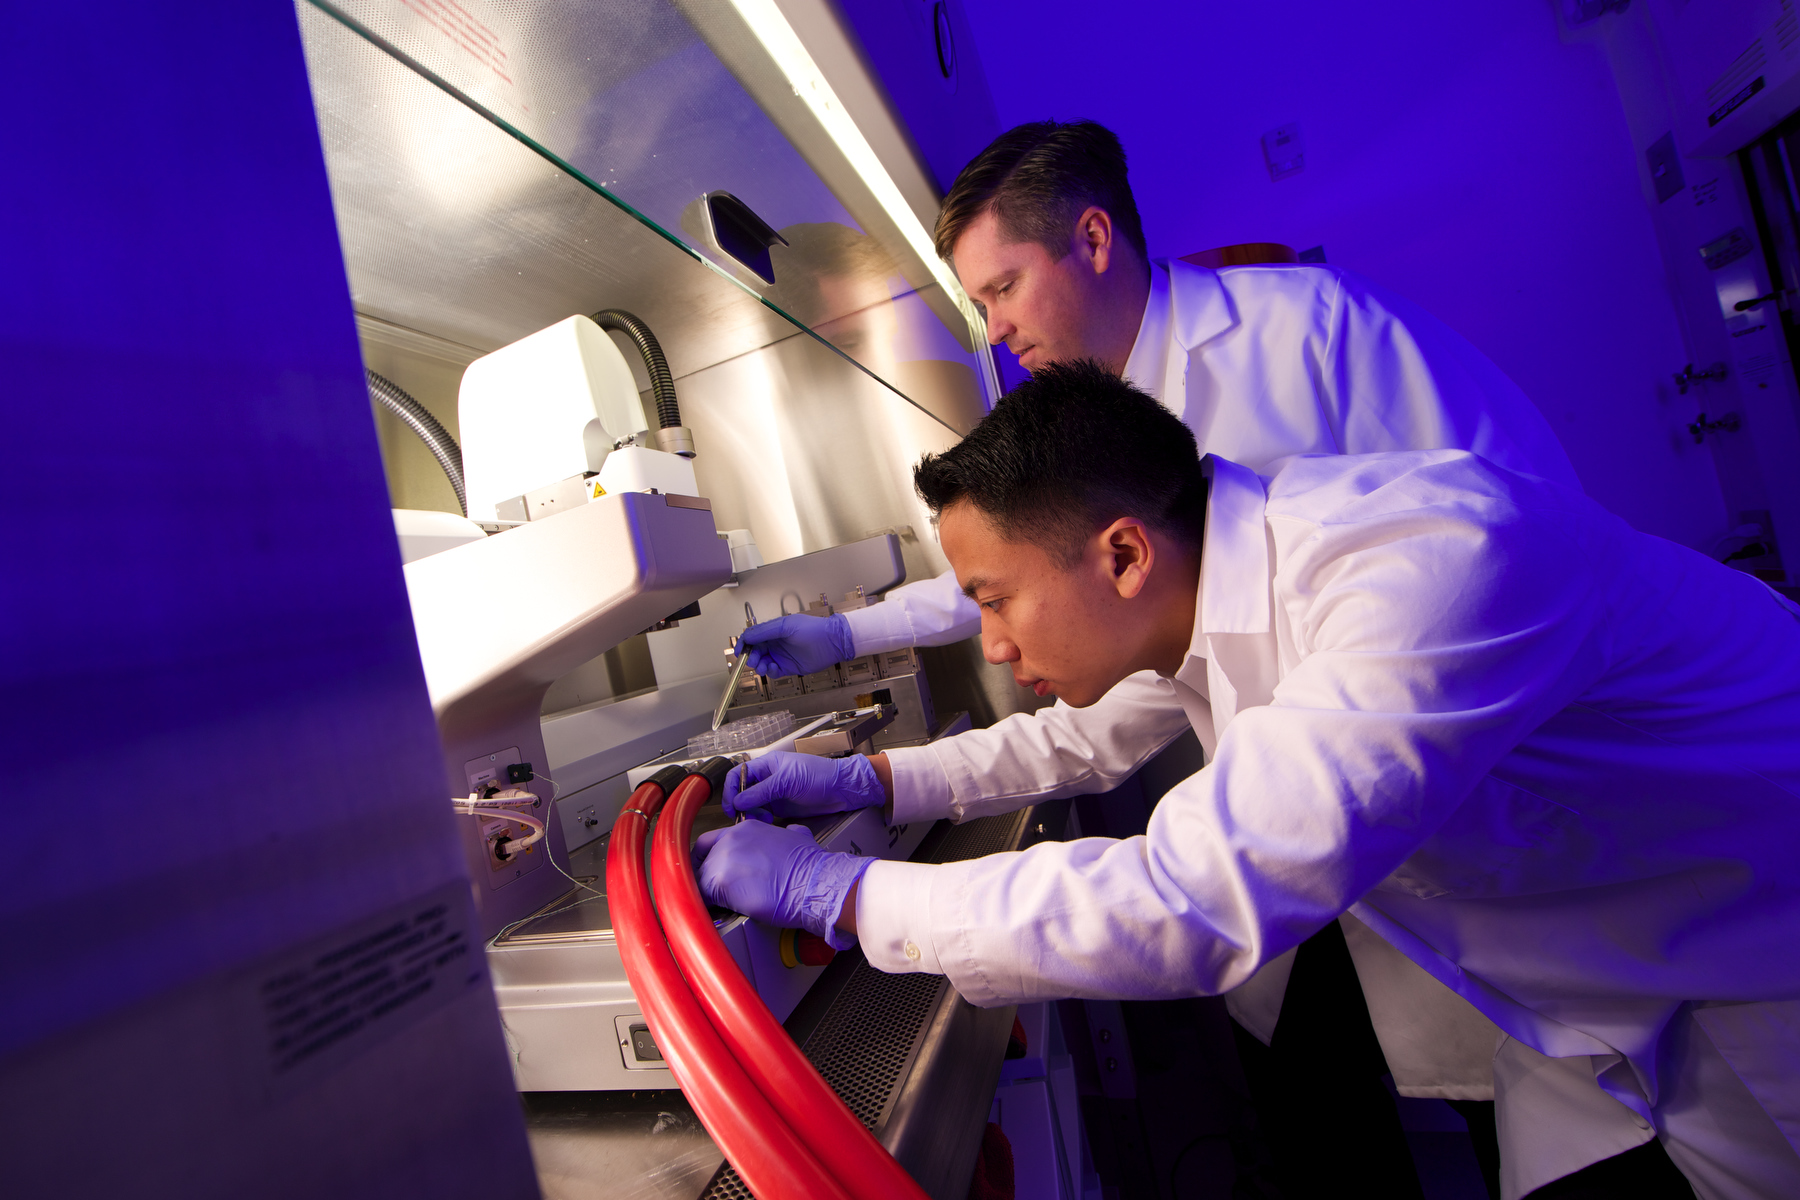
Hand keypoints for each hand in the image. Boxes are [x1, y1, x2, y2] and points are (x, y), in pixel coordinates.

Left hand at [693, 820, 872, 948]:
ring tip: (716, 907)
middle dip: (704, 877)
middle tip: (711, 894)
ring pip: (698, 878)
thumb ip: (788, 833)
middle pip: (701, 859)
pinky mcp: (719, 882)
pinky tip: (717, 913)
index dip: (708, 859)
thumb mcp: (800, 837)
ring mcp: (723, 858)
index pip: (712, 842)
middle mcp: (731, 838)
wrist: (814, 884)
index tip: (710, 872)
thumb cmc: (811, 867)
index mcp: (747, 828)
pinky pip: (700, 897)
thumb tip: (791, 833)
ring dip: (705, 893)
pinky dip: (706, 907)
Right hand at [723, 751, 883, 819]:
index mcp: (766, 765)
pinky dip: (761, 820)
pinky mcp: (781, 807)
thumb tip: (739, 801)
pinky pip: (763, 814)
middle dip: (740, 805)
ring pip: (751, 805)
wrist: (840, 790)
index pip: (738, 775)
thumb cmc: (818, 775)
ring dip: (751, 814)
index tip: (732, 806)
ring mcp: (774, 794)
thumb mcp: (788, 780)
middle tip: (744, 818)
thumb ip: (762, 791)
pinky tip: (768, 823)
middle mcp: (767, 779)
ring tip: (761, 820)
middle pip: (742, 792)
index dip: (731, 790)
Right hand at [737, 613, 855, 677]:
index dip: (744, 644)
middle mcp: (776, 643)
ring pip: (763, 663)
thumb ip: (765, 631)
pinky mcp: (789, 668)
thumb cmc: (812, 630)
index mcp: (773, 631)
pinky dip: (771, 672)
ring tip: (763, 667)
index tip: (739, 652)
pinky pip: (774, 672)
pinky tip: (774, 668)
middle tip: (753, 661)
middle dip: (752, 657)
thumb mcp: (786, 626)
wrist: (832, 642)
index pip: (753, 638)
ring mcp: (782, 656)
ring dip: (760, 666)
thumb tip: (746, 636)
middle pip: (756, 652)